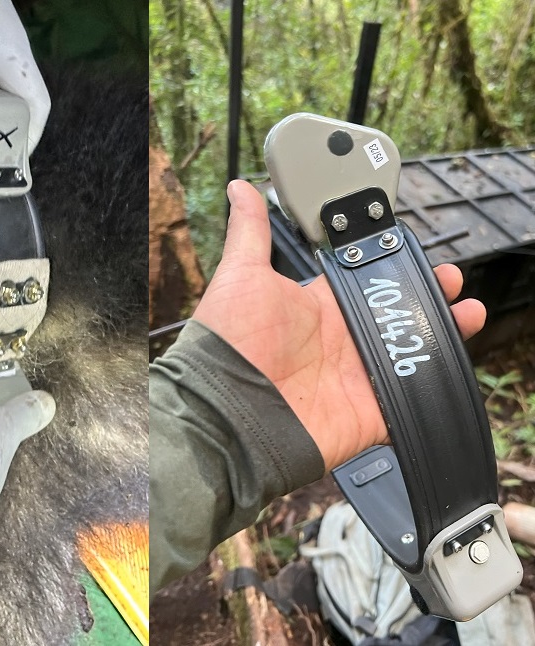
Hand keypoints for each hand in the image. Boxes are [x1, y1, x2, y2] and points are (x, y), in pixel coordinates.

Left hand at [193, 180, 485, 471]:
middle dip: (427, 296)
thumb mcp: (241, 275)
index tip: (420, 253)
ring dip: (443, 334)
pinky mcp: (370, 413)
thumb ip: (251, 232)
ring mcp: (358, 377)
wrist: (226, 411)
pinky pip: (412, 398)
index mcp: (318, 308)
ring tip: (469, 313)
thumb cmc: (229, 342)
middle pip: (396, 316)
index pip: (366, 284)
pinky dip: (433, 383)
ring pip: (411, 353)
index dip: (394, 269)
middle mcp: (341, 341)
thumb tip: (240, 187)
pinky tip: (455, 361)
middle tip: (450, 281)